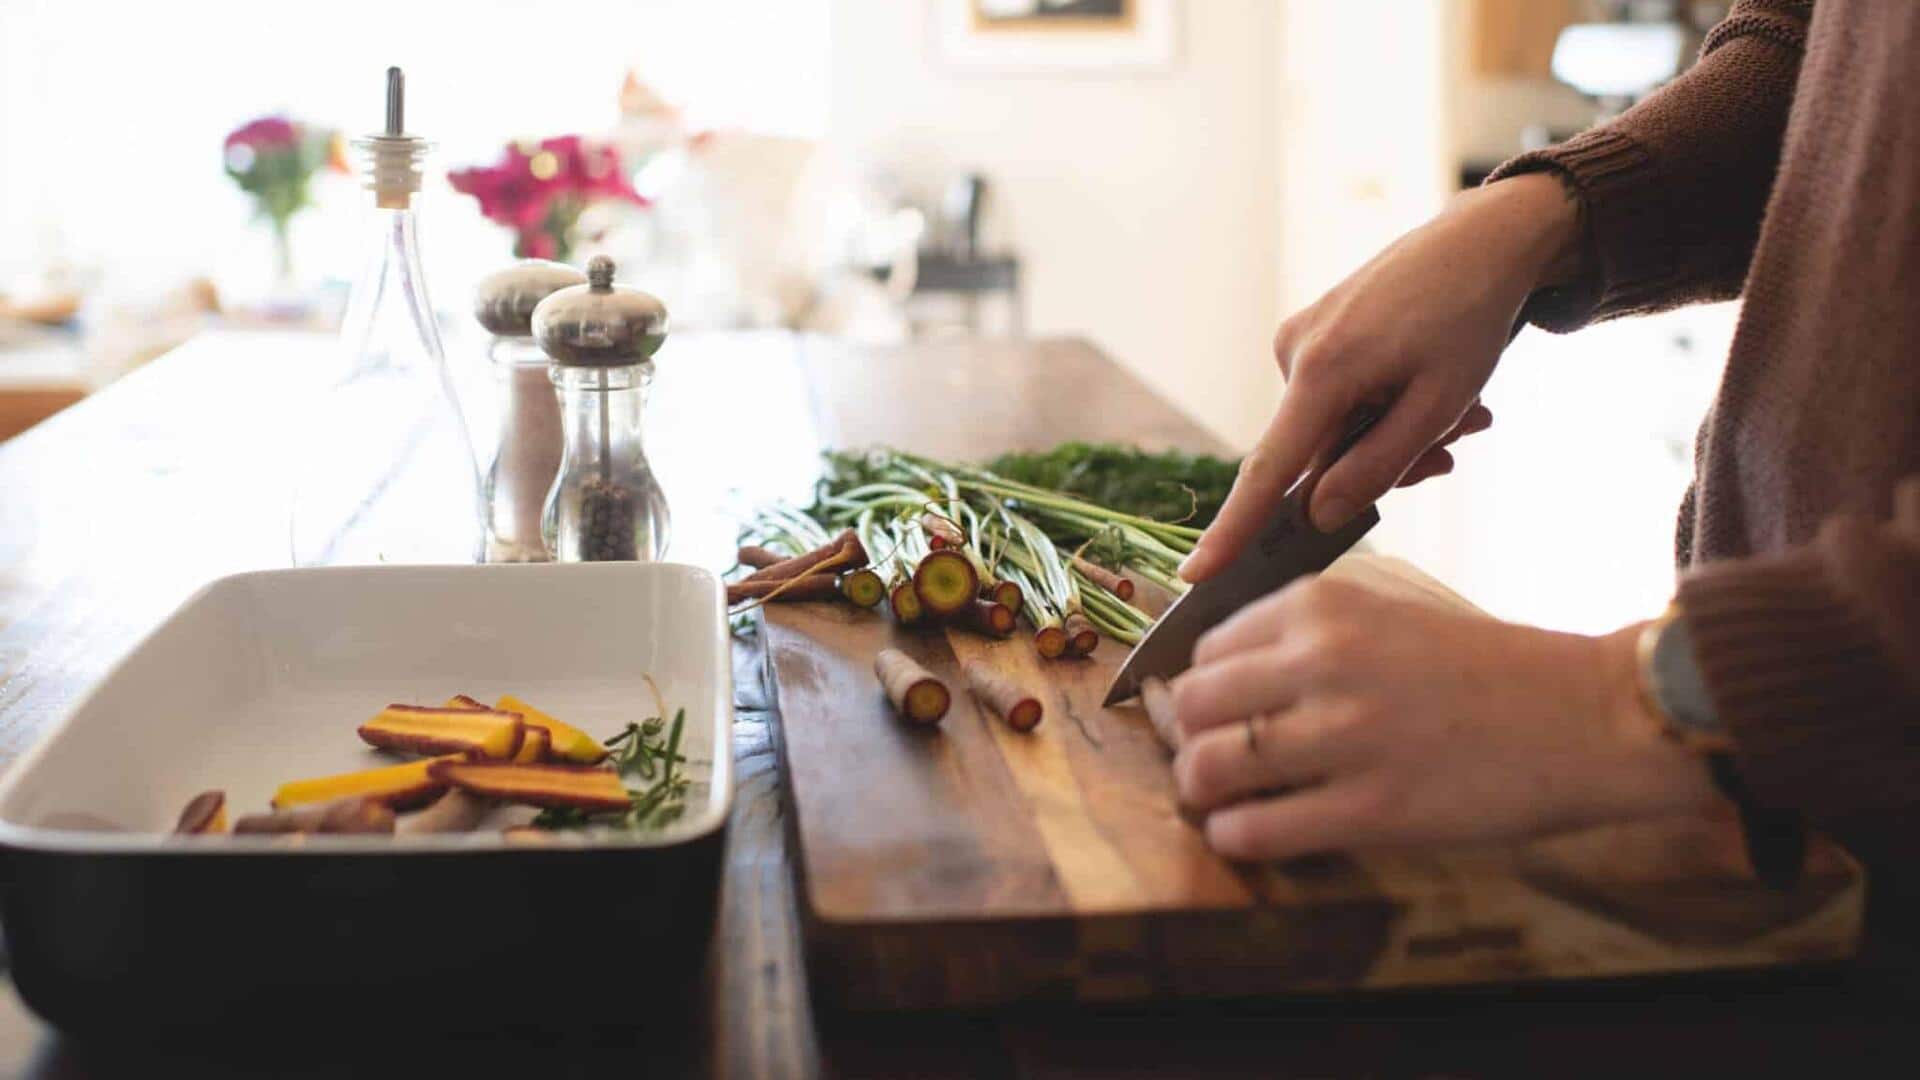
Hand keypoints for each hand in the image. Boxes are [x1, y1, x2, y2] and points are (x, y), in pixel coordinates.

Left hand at [1170, 576, 1719, 859]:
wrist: (1590, 715)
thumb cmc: (1487, 665)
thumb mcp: (1390, 606)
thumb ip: (1308, 628)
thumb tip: (1214, 668)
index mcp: (1322, 604)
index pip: (1206, 648)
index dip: (1202, 689)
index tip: (1215, 715)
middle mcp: (1323, 660)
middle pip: (1195, 707)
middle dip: (1192, 740)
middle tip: (1213, 761)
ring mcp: (1346, 735)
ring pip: (1209, 768)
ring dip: (1204, 793)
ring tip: (1226, 801)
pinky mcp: (1372, 809)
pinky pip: (1255, 829)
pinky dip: (1237, 836)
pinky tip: (1254, 832)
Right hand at [1181, 174, 1581, 582]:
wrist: (1483, 238)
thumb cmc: (1470, 317)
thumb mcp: (1439, 405)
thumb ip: (1375, 468)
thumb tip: (1316, 515)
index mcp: (1322, 371)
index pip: (1268, 471)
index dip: (1233, 529)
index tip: (1196, 573)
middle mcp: (1294, 352)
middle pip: (1317, 455)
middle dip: (1383, 462)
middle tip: (1454, 446)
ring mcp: (1300, 340)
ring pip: (1334, 429)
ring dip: (1394, 434)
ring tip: (1464, 412)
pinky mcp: (1314, 333)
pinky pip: (1338, 398)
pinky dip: (1384, 406)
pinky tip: (1433, 386)